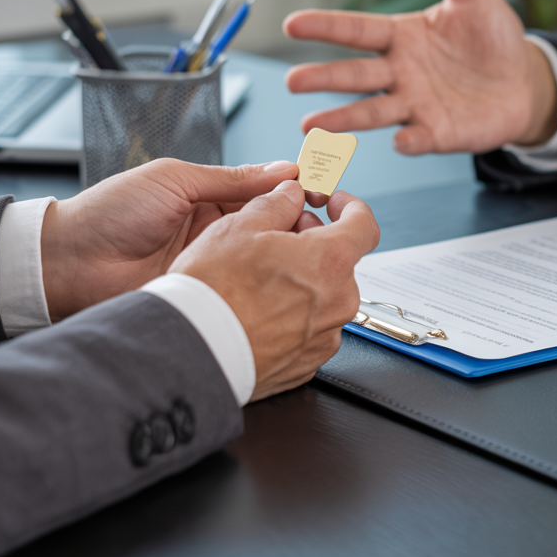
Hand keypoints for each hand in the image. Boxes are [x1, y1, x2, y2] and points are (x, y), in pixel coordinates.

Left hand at [41, 159, 301, 321]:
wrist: (67, 265)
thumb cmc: (109, 214)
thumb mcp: (174, 180)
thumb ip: (231, 177)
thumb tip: (283, 170)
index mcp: (210, 197)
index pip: (268, 191)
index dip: (298, 191)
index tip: (325, 192)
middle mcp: (218, 230)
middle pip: (275, 226)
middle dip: (301, 225)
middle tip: (319, 228)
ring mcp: (216, 264)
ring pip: (267, 258)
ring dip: (287, 254)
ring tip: (306, 251)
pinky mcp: (210, 293)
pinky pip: (246, 288)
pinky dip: (267, 284)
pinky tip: (284, 281)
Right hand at [169, 181, 379, 400]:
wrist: (192, 351)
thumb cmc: (213, 290)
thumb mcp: (239, 227)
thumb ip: (277, 204)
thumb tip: (290, 195)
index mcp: (330, 261)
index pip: (365, 225)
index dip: (350, 207)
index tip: (334, 203)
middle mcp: (339, 301)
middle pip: (339, 262)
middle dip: (314, 244)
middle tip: (279, 238)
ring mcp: (325, 336)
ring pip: (324, 296)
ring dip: (303, 282)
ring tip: (260, 279)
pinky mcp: (309, 362)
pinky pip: (309, 328)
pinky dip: (292, 315)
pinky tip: (259, 311)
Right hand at [282, 0, 556, 153]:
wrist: (525, 80)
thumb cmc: (493, 35)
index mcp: (401, 37)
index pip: (356, 30)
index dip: (325, 26)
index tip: (291, 23)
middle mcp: (399, 73)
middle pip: (355, 75)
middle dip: (323, 78)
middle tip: (291, 81)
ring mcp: (416, 106)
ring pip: (373, 113)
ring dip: (343, 119)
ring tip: (310, 126)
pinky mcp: (438, 134)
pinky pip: (419, 138)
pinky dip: (408, 140)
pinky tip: (400, 140)